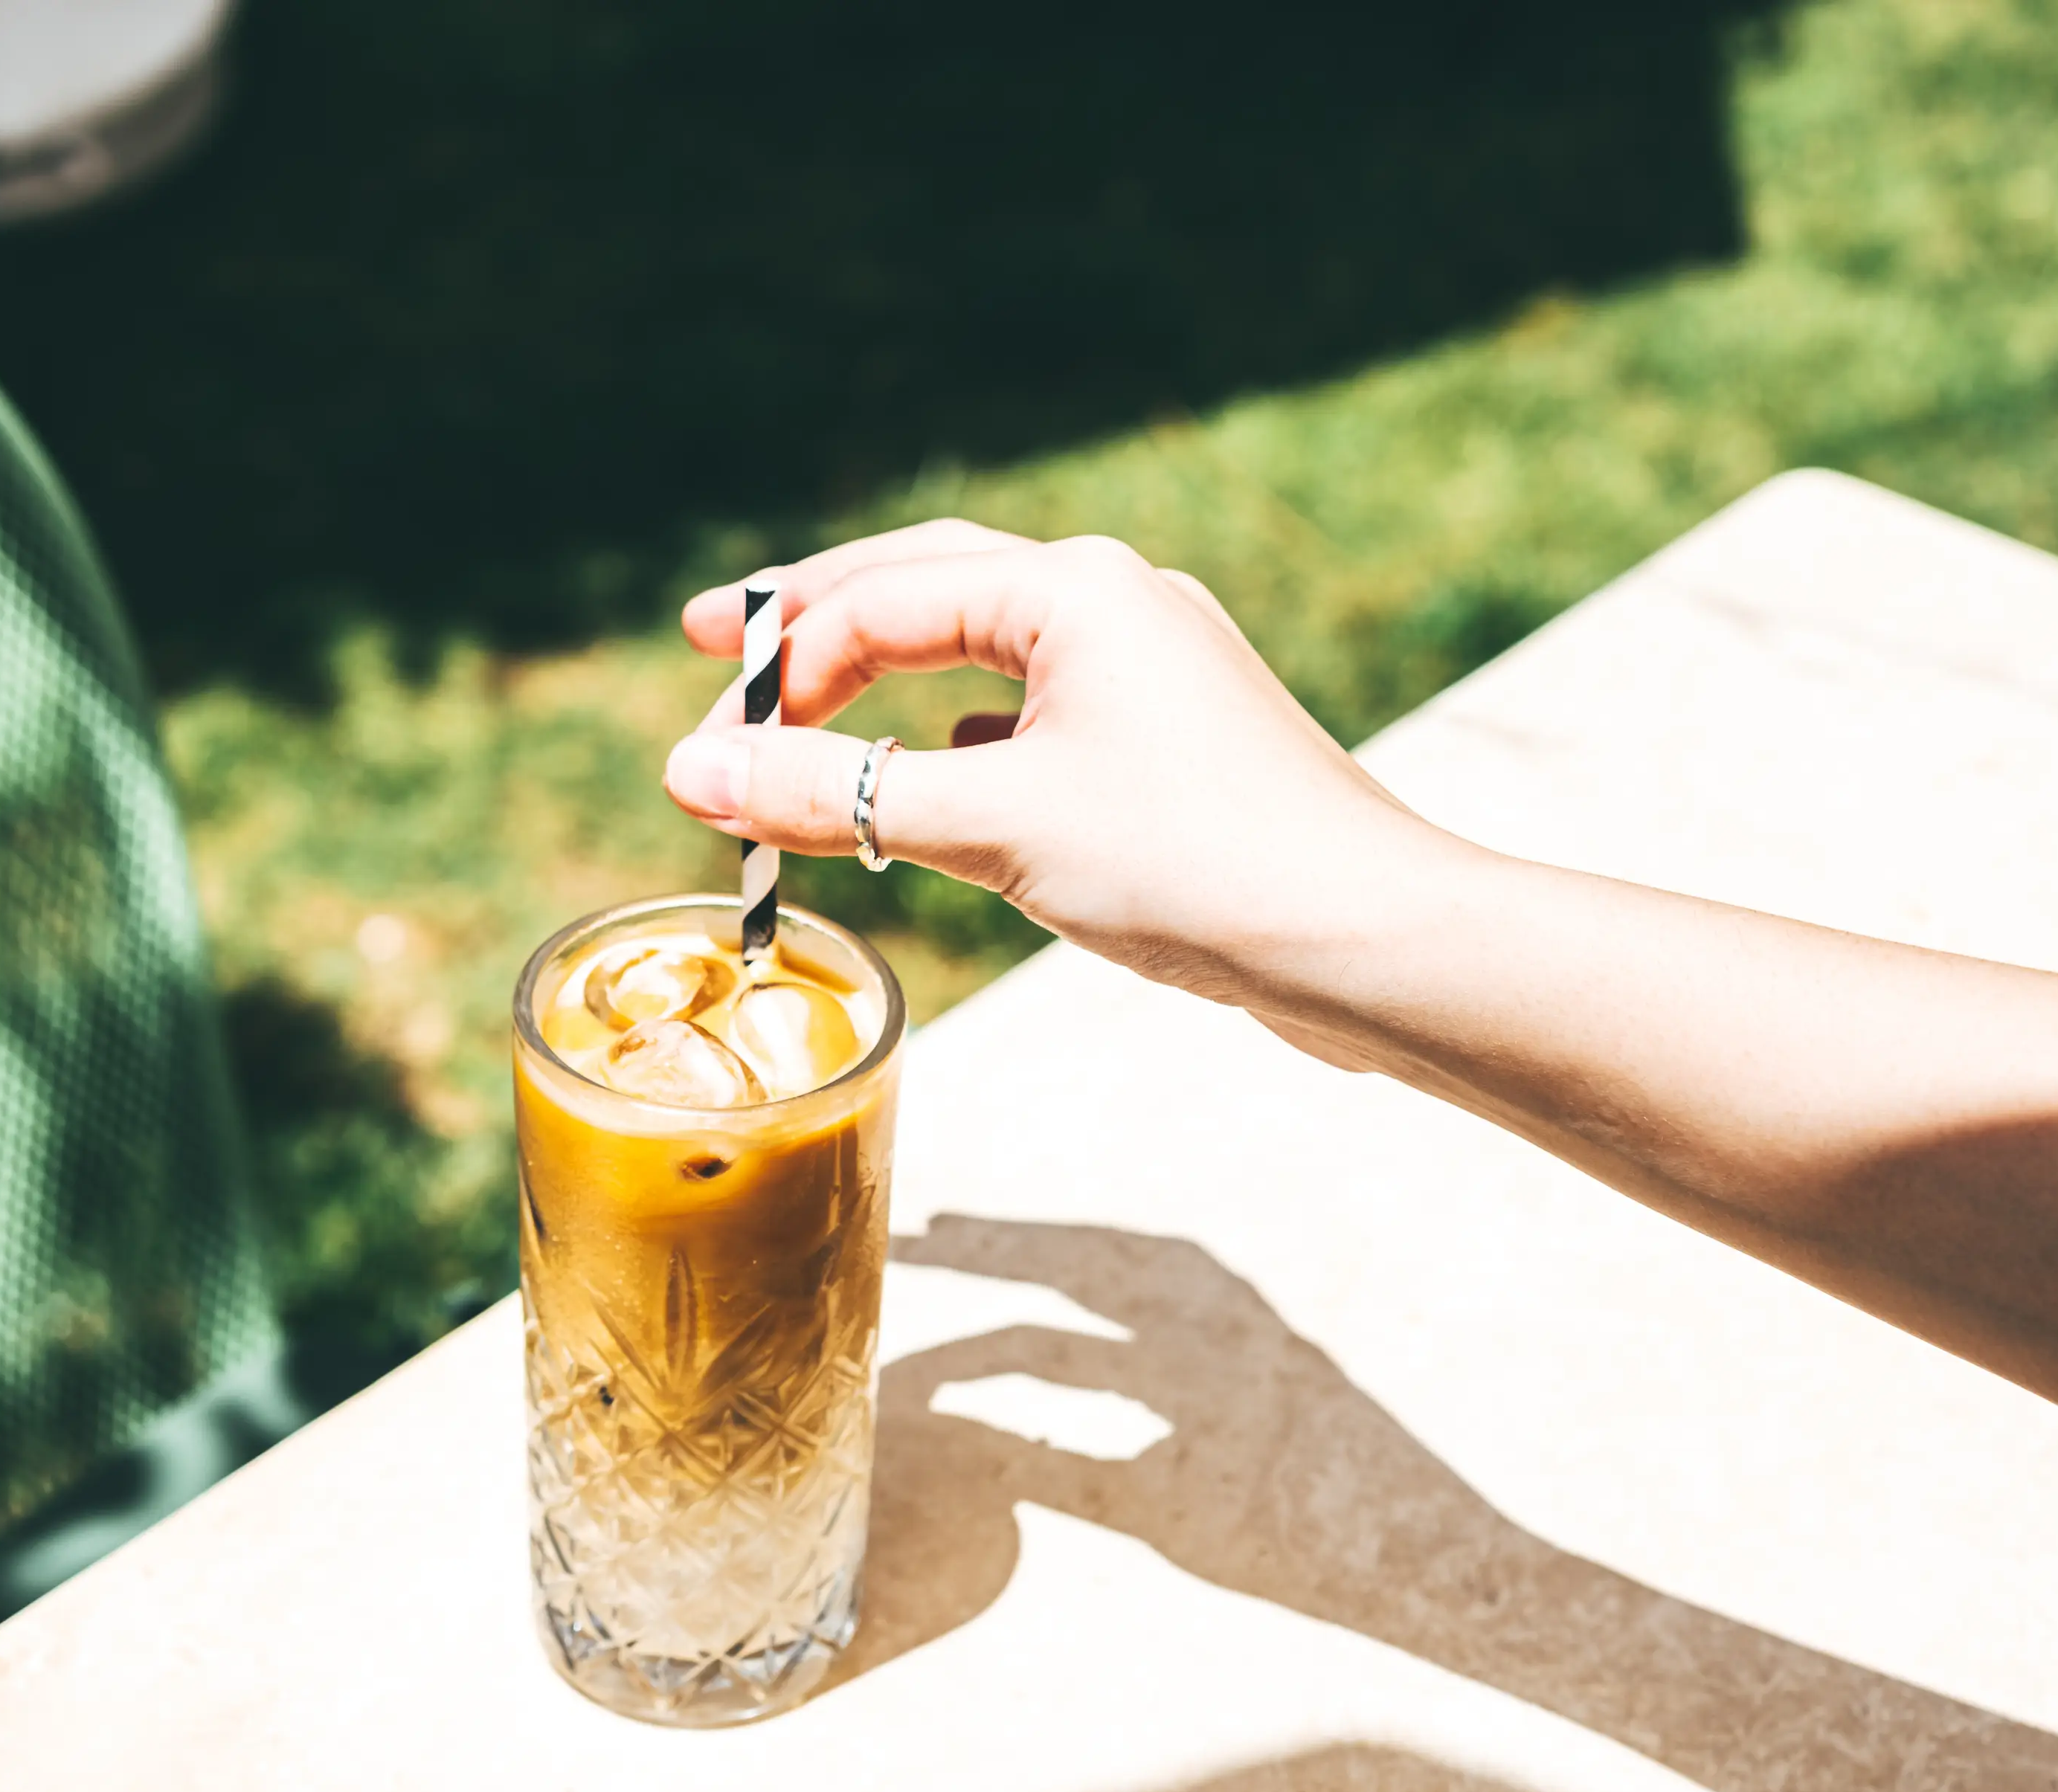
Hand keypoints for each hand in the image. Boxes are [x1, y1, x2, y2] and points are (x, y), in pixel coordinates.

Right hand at [664, 520, 1468, 1053]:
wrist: (1365, 940)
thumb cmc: (1194, 865)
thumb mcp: (992, 826)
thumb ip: (840, 797)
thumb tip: (691, 776)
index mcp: (1073, 587)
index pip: (881, 600)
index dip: (778, 672)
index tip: (704, 751)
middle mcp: (1112, 603)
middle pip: (925, 586)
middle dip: (818, 625)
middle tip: (716, 646)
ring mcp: (1146, 671)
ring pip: (979, 654)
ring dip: (885, 688)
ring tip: (803, 725)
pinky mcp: (1167, 743)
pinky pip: (1029, 717)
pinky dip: (954, 743)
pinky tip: (927, 787)